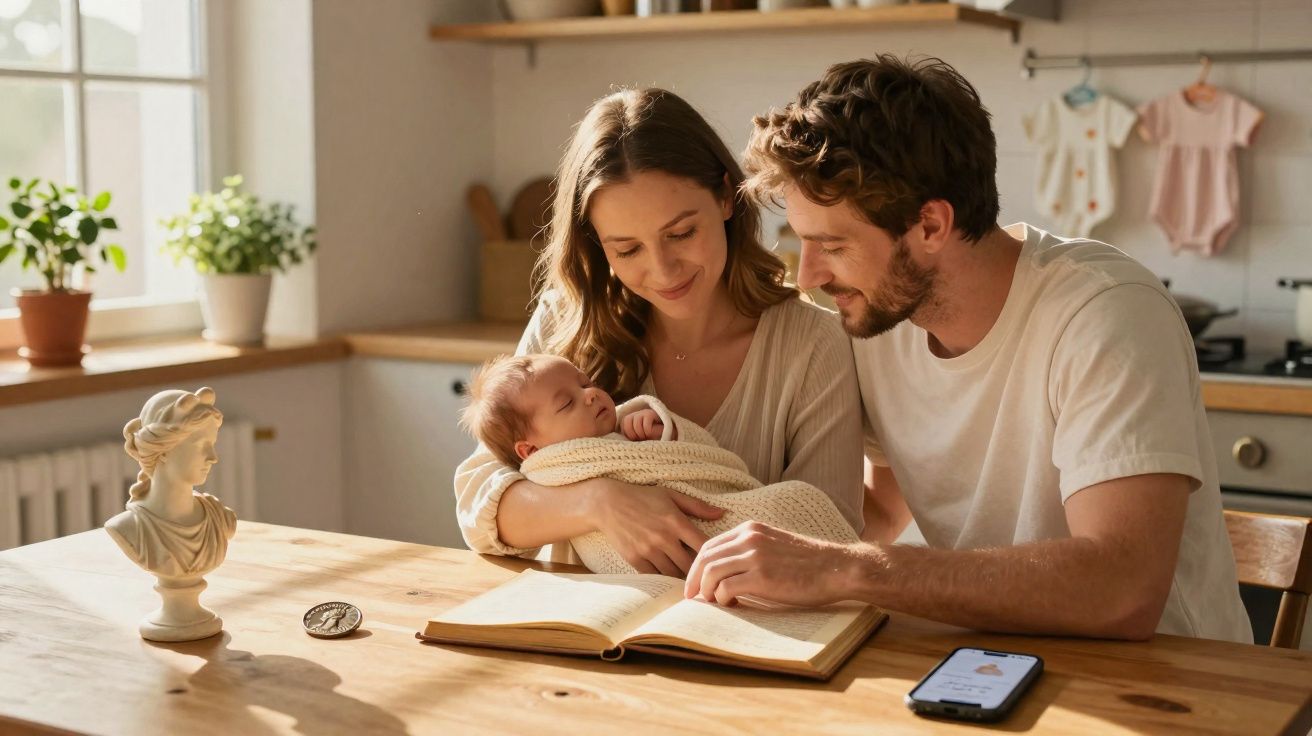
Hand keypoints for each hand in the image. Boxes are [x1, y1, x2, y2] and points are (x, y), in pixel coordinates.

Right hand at [585, 478, 723, 576]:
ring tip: (689, 576)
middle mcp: (664, 538)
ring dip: (682, 576)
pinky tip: (669, 574)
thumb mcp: (671, 495)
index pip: (703, 546)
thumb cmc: (643, 497)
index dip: (713, 555)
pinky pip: (655, 576)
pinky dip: (663, 577)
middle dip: (699, 570)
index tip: (717, 559)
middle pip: (690, 565)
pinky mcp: (635, 559)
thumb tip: (723, 513)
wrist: (608, 504)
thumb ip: (698, 506)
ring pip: (673, 573)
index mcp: (676, 521)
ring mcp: (648, 550)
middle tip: (705, 573)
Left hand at [621, 409, 664, 440]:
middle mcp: (637, 414)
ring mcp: (645, 412)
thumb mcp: (636, 440)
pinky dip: (648, 431)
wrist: (668, 440)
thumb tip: (617, 437)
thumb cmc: (651, 442)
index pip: (622, 423)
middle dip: (633, 433)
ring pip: (636, 422)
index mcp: (632, 419)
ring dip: (641, 433)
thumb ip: (628, 436)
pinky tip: (652, 433)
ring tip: (647, 436)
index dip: (628, 433)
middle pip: (626, 420)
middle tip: (641, 439)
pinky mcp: (653, 414)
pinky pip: (645, 422)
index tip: (635, 440)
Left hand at [684, 521, 857, 606]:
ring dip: (707, 592)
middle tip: (692, 598)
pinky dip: (723, 599)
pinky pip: (727, 588)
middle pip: (704, 558)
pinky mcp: (762, 577)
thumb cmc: (808, 563)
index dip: (696, 566)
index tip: (694, 584)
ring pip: (711, 572)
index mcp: (751, 529)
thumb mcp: (774, 545)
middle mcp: (749, 538)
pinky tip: (733, 605)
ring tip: (714, 604)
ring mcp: (755, 556)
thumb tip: (726, 573)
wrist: (837, 568)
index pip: (709, 545)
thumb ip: (751, 551)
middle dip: (693, 580)